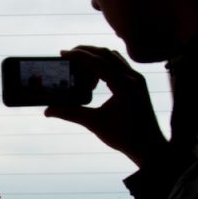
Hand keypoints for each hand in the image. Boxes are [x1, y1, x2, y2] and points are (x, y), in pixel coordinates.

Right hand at [45, 46, 166, 166]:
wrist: (150, 147)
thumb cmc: (125, 137)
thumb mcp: (94, 124)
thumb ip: (70, 113)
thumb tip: (47, 110)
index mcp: (123, 85)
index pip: (98, 61)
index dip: (78, 55)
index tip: (63, 53)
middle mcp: (132, 77)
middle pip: (106, 53)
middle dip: (85, 52)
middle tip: (68, 56)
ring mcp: (137, 79)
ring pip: (114, 57)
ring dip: (96, 58)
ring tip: (80, 70)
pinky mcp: (138, 83)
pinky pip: (120, 66)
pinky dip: (105, 66)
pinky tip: (95, 79)